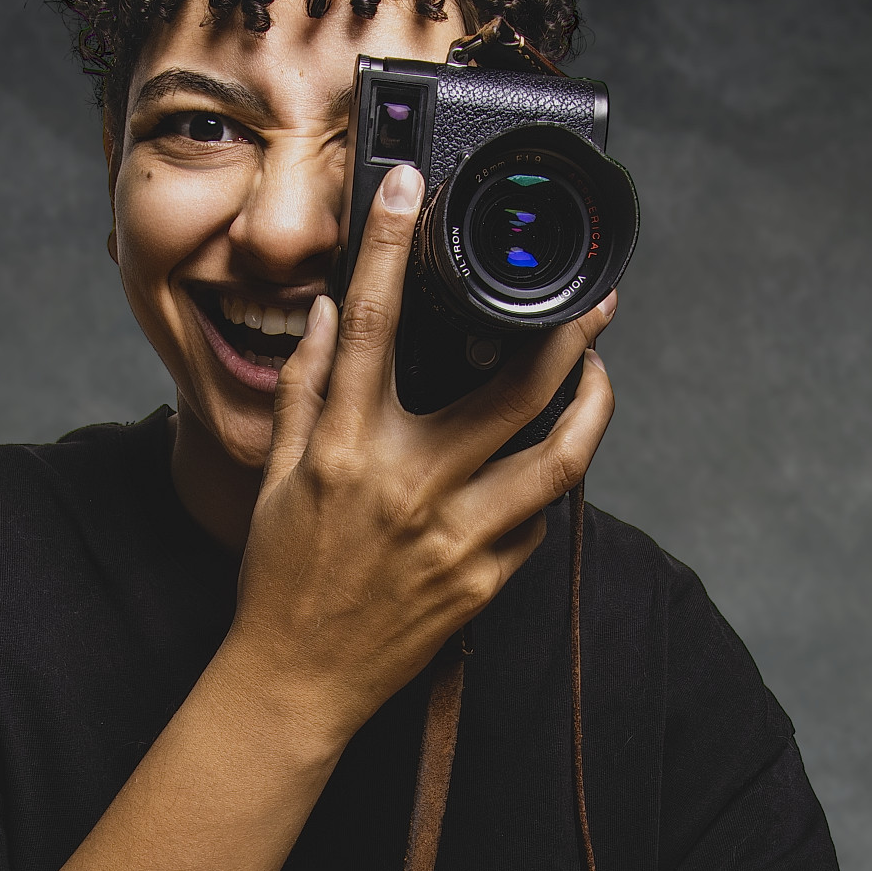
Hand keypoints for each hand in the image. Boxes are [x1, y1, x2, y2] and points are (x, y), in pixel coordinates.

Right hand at [224, 161, 615, 751]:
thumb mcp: (273, 478)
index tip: (408, 188)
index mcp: (343, 451)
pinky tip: (549, 456)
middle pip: (513, 387)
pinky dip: (549, 481)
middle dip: (566, 331)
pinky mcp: (483, 581)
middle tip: (593, 298)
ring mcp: (455, 538)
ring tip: (598, 372)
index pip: (368, 325)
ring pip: (558, 457)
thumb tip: (326, 313)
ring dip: (593, 406)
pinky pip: (538, 520)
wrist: (296, 682)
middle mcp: (407, 487)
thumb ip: (302, 391)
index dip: (387, 246)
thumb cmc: (279, 580)